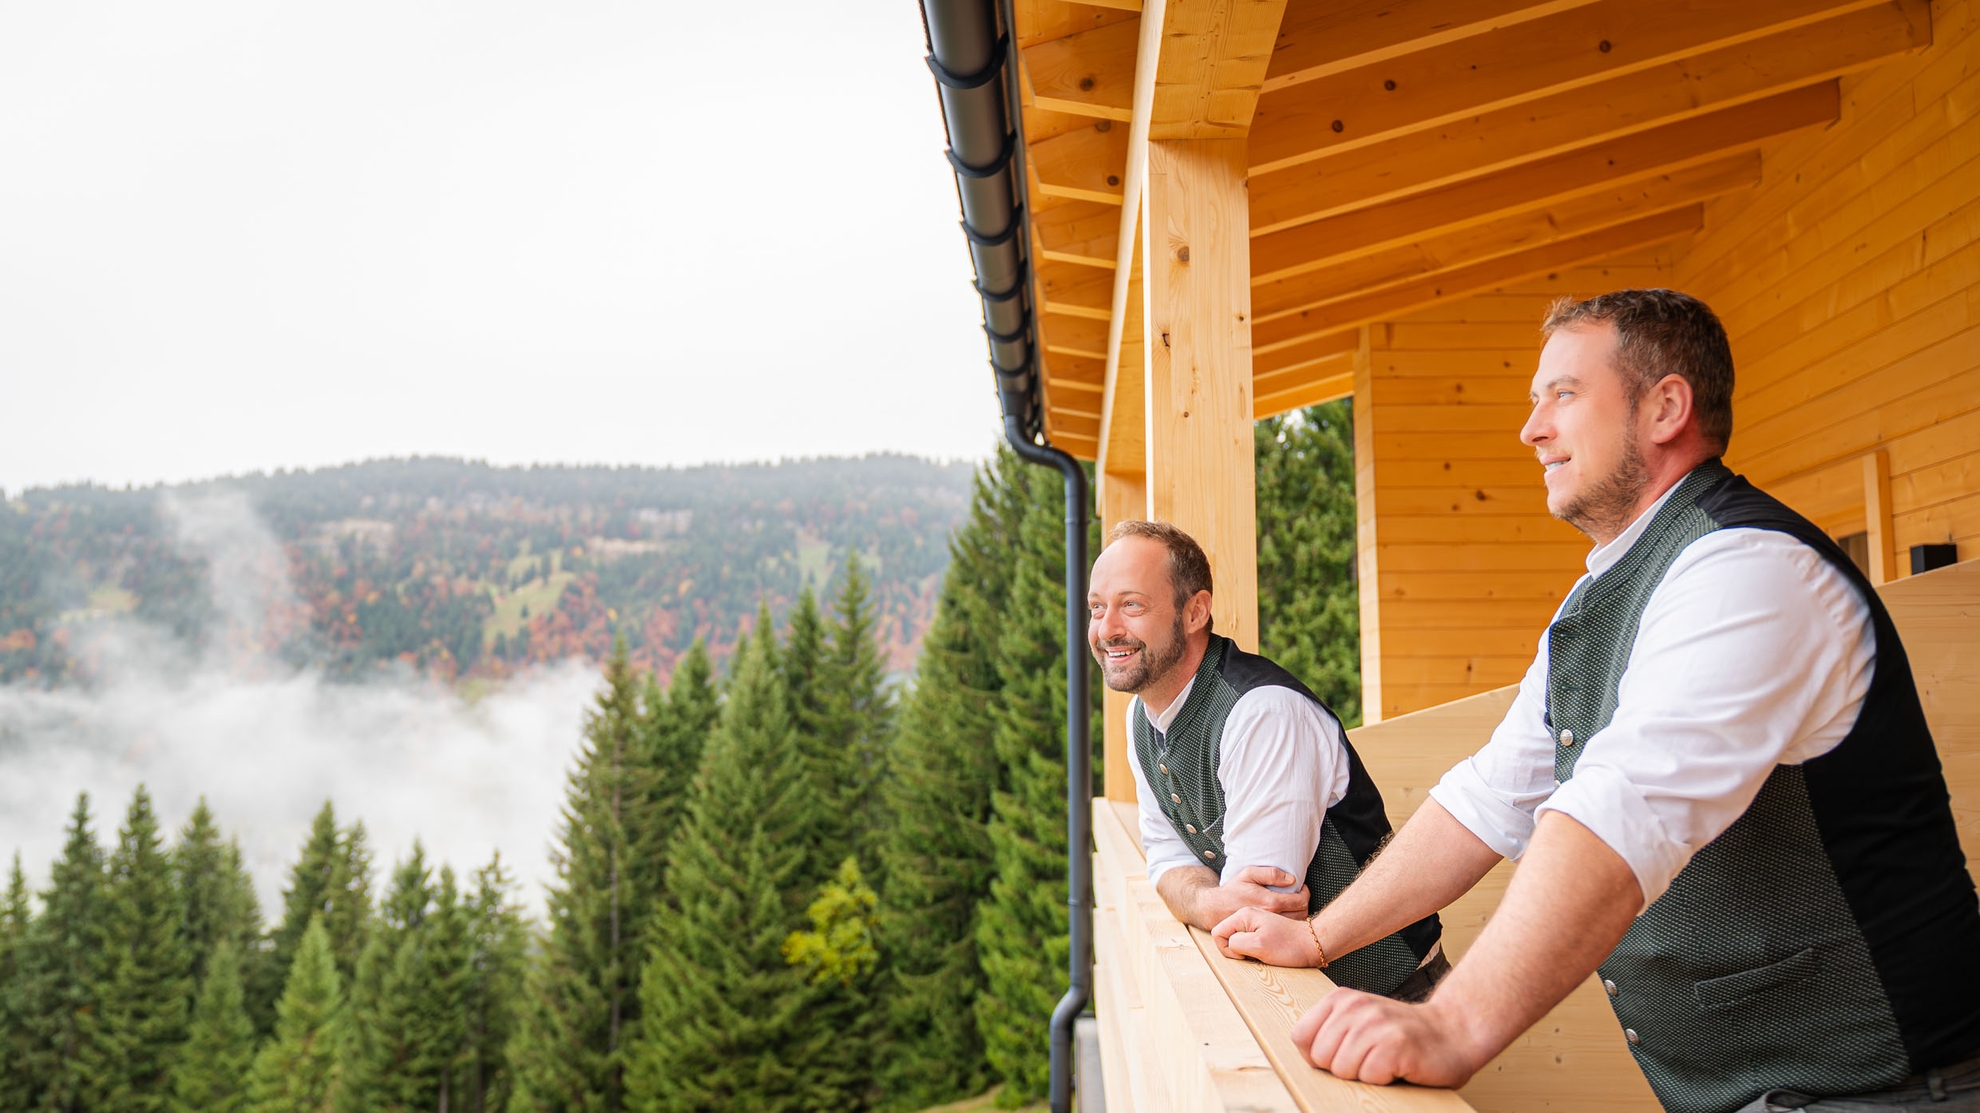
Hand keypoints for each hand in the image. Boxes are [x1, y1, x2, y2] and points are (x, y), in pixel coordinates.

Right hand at [1211, 906, 1319, 966]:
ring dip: (1245, 950)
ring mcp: (1255, 922)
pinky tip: (1265, 952)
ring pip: (1237, 940)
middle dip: (1236, 949)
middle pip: (1227, 936)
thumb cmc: (1289, 945)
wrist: (1312, 944)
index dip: (1226, 948)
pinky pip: (1247, 941)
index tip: (1243, 954)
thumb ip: (1237, 943)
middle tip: (1253, 954)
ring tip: (1260, 952)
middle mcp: (1247, 915)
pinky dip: (1253, 949)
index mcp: (1244, 915)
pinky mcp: (1261, 930)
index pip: (1218, 932)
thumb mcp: (1259, 945)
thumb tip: (1231, 945)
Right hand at [1214, 865, 1310, 921]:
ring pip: (1296, 922)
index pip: (1300, 900)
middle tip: (1300, 895)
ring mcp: (1269, 926)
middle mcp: (1272, 916)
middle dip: (1305, 903)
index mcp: (1270, 901)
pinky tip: (1286, 913)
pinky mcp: (1266, 931)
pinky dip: (1291, 921)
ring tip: (1294, 904)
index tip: (1302, 888)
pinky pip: (1286, 928)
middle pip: (1302, 913)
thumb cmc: (1233, 890)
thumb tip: (1292, 879)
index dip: (1306, 893)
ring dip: (1300, 913)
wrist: (1216, 909)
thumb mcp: (1248, 874)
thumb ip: (1270, 873)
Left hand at [1289, 991, 1481, 1086]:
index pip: (1300, 1037)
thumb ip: (1330, 1032)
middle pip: (1320, 1057)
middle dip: (1343, 1068)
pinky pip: (1369, 1076)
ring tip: (1385, 1060)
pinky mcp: (1395, 1044)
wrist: (1453, 1033)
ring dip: (1365, 1074)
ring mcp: (1375, 1024)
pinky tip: (1398, 1066)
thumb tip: (1304, 1056)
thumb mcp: (1359, 1023)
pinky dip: (1384, 1079)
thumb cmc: (1403, 1036)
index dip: (1318, 1056)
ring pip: (1342, 1069)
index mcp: (1340, 999)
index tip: (1343, 1054)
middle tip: (1371, 1058)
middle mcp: (1355, 1007)